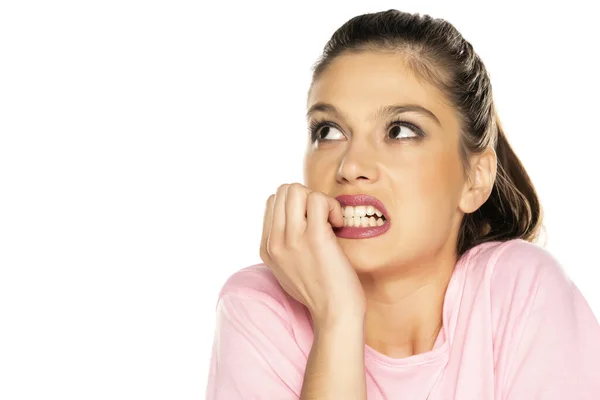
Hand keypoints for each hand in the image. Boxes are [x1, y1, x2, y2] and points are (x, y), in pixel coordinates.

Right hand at [260, 183, 365, 327]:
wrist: (336, 315)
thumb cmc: (321, 293)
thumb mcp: (288, 270)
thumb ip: (284, 245)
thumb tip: (292, 220)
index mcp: (267, 248)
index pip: (272, 202)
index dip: (296, 205)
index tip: (312, 223)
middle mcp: (275, 242)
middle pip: (282, 191)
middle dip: (306, 196)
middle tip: (322, 218)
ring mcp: (292, 239)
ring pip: (296, 189)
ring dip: (319, 198)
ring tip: (330, 220)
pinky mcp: (314, 238)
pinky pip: (318, 199)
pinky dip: (332, 205)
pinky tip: (338, 223)